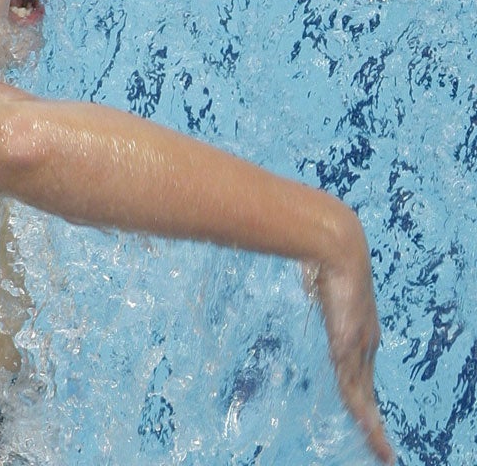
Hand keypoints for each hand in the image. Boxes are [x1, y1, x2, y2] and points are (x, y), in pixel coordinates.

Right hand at [308, 225, 394, 464]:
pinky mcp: (347, 344)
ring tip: (379, 450)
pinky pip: (353, 386)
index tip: (367, 416)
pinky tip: (364, 426)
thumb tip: (309, 279)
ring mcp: (358, 344)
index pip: (361, 371)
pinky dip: (360, 410)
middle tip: (382, 450)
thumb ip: (317, 286)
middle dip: (373, 422)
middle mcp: (364, 341)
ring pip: (363, 395)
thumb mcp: (321, 280)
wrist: (337, 247)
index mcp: (358, 329)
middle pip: (367, 390)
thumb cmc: (324, 258)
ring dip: (371, 426)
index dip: (363, 395)